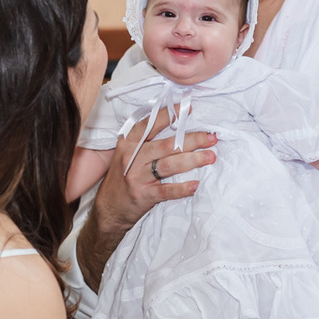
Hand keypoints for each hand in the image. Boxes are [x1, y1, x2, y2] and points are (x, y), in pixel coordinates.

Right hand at [77, 107, 216, 288]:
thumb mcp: (125, 155)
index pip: (150, 124)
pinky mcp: (143, 195)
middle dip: (192, 140)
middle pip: (167, 145)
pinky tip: (195, 185)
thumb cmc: (121, 179)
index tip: (188, 108)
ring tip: (210, 157)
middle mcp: (132, 157)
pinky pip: (167, 190)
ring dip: (193, 160)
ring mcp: (137, 176)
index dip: (169, 115)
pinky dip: (182, 188)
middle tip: (211, 138)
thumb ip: (143, 142)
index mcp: (128, 143)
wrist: (108, 210)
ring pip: (169, 164)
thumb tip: (174, 128)